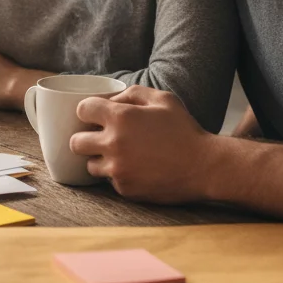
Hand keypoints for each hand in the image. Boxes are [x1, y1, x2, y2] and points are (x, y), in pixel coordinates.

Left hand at [68, 85, 216, 203]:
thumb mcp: (162, 99)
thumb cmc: (184, 130)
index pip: (82, 110)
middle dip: (85, 138)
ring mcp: (118, 169)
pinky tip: (136, 169)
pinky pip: (110, 181)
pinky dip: (118, 175)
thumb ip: (132, 93)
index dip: (88, 111)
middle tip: (100, 138)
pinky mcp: (125, 189)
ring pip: (90, 165)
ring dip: (100, 159)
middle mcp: (113, 144)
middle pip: (76, 142)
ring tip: (120, 155)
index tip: (97, 116)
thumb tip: (110, 100)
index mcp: (120, 118)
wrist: (206, 167)